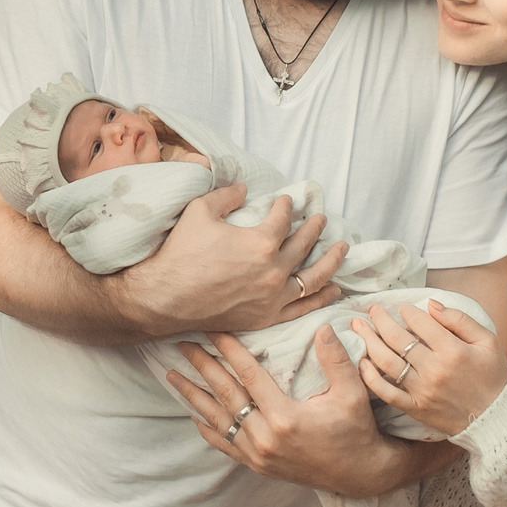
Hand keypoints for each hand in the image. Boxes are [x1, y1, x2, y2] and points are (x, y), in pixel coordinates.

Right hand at [115, 186, 346, 336]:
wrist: (164, 297)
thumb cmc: (180, 253)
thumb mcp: (199, 211)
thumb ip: (226, 195)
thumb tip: (244, 190)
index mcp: (261, 242)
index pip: (284, 219)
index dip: (287, 206)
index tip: (287, 201)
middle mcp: (274, 270)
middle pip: (304, 245)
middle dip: (315, 228)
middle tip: (321, 219)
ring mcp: (273, 297)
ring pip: (313, 277)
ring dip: (331, 260)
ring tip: (342, 248)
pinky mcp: (267, 317)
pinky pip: (303, 307)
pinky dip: (321, 297)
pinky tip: (334, 288)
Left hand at [163, 327, 418, 497]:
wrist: (360, 474)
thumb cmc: (356, 431)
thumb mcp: (351, 394)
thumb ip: (336, 360)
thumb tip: (323, 326)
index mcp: (285, 418)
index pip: (249, 376)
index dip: (230, 351)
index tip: (213, 330)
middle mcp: (265, 438)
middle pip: (226, 395)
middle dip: (203, 367)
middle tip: (183, 345)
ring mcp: (258, 455)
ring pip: (218, 420)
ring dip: (194, 396)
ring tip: (173, 376)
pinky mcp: (258, 466)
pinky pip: (225, 445)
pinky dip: (207, 428)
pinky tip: (193, 414)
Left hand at [355, 299, 506, 438]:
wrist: (497, 417)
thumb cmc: (493, 376)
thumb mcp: (488, 342)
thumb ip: (460, 320)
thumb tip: (431, 304)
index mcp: (453, 351)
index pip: (420, 323)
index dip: (407, 311)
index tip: (401, 307)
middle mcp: (434, 370)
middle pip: (397, 339)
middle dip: (380, 319)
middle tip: (372, 309)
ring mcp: (422, 391)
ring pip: (387, 362)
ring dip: (369, 342)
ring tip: (359, 327)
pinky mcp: (415, 408)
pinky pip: (386, 393)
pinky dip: (370, 377)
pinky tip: (362, 363)